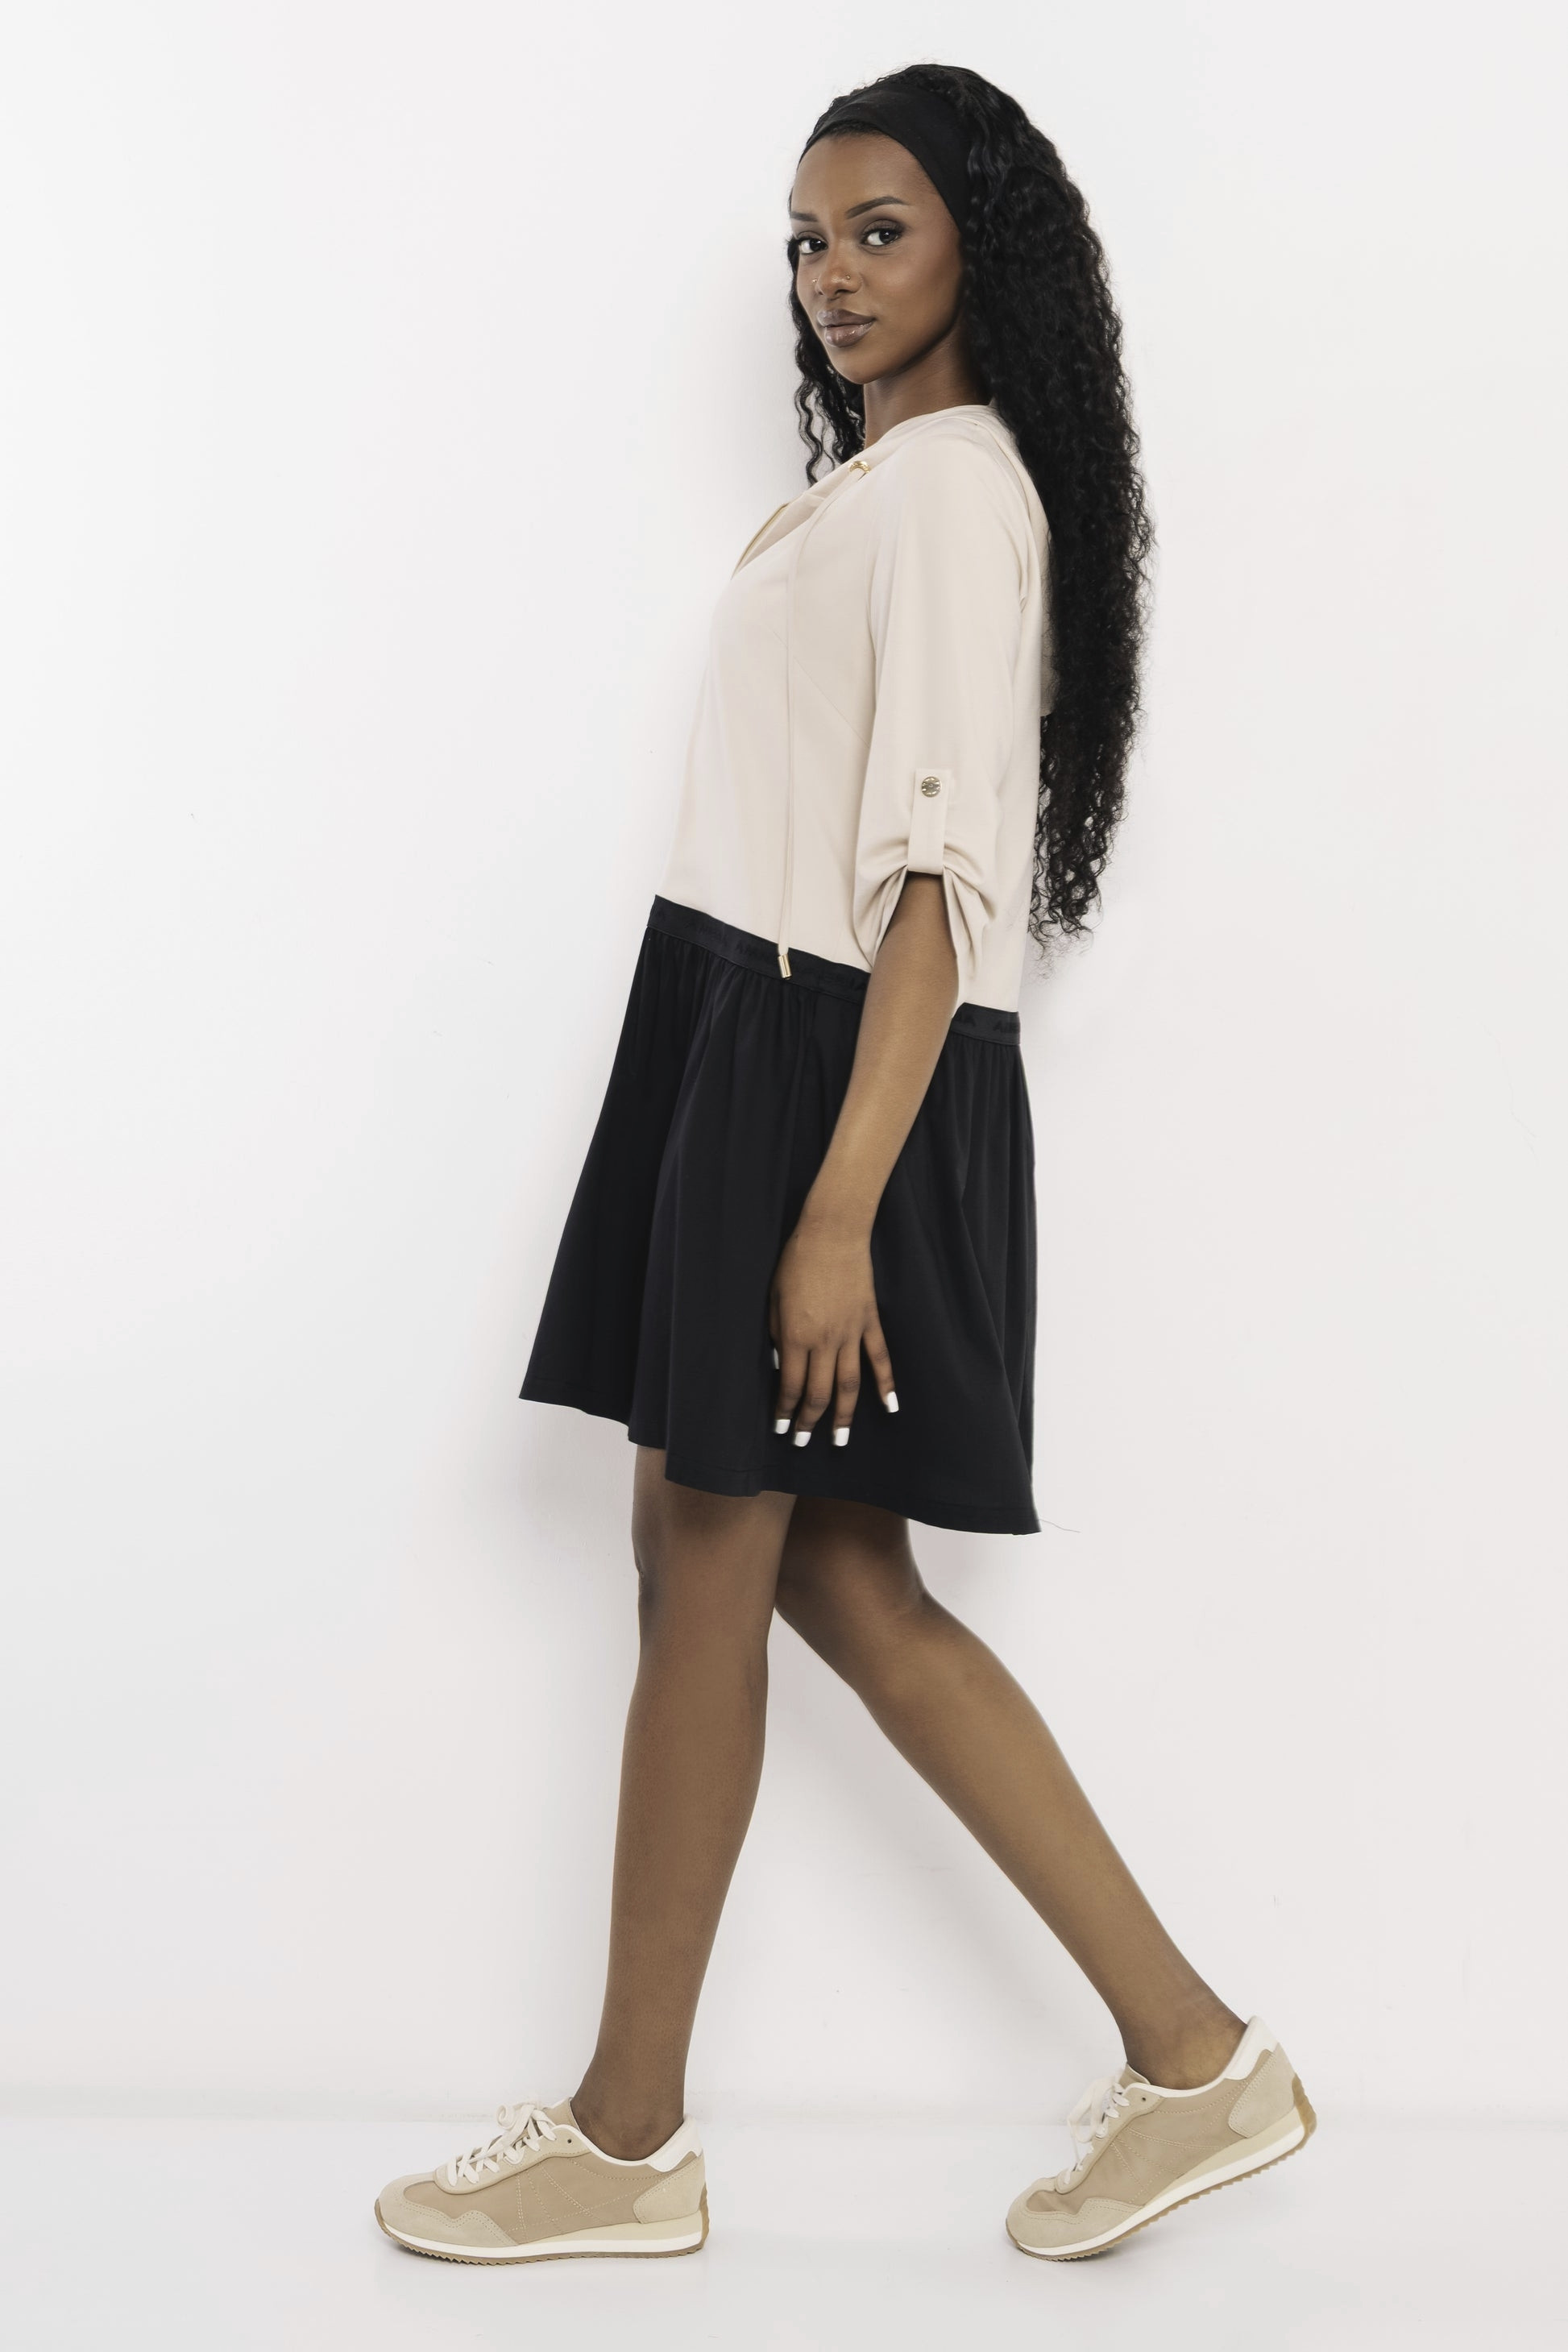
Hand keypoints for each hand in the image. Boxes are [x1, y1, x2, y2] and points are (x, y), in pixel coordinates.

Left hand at [768, 1208, 897, 1448]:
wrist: (832, 1234)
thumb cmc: (795, 1263)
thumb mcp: (773, 1299)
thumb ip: (775, 1335)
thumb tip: (779, 1365)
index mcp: (795, 1336)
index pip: (790, 1385)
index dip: (785, 1410)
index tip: (780, 1427)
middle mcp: (824, 1341)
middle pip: (819, 1393)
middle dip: (809, 1421)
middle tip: (802, 1441)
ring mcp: (851, 1333)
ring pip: (850, 1385)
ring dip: (844, 1416)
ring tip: (839, 1440)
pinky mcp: (870, 1322)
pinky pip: (880, 1359)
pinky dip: (886, 1384)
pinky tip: (890, 1406)